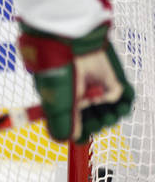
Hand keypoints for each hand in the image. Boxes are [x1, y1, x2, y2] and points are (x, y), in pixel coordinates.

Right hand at [18, 14, 134, 142]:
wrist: (71, 43)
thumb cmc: (57, 71)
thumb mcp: (57, 102)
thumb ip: (63, 124)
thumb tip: (73, 138)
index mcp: (63, 104)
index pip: (76, 125)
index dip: (82, 132)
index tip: (85, 135)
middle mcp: (80, 98)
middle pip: (95, 120)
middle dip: (100, 124)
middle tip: (100, 120)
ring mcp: (96, 88)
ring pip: (110, 111)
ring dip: (114, 115)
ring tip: (114, 112)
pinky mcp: (111, 79)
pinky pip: (122, 96)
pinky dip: (124, 101)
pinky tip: (122, 103)